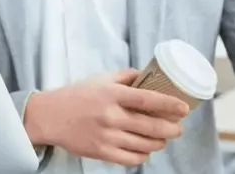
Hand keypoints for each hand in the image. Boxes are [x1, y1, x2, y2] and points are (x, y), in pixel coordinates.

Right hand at [23, 68, 188, 165]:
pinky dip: (144, 156)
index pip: (147, 99)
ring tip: (163, 138)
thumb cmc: (77, 95)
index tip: (184, 108)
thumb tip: (148, 76)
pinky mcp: (102, 152)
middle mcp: (111, 116)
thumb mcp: (101, 79)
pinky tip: (146, 150)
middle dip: (172, 129)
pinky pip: (132, 159)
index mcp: (112, 94)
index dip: (169, 104)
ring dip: (160, 142)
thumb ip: (126, 77)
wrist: (50, 116)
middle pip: (152, 126)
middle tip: (178, 128)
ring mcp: (107, 136)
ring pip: (145, 144)